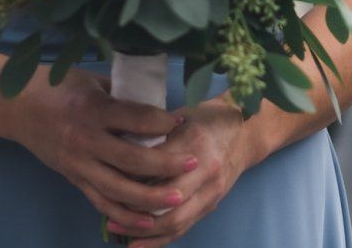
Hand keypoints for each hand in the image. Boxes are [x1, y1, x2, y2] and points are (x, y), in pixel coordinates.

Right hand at [2, 69, 192, 237]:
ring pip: (119, 189)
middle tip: (193, 163)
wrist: (16, 107)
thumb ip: (122, 94)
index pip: (136, 119)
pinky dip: (125, 215)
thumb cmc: (57, 86)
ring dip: (150, 197)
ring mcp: (78, 164)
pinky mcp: (73, 179)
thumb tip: (158, 100)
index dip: (162, 122)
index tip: (182, 123)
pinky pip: (101, 202)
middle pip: (132, 159)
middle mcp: (85, 141)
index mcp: (93, 110)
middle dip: (166, 164)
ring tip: (177, 197)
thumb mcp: (92, 81)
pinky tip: (148, 221)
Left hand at [117, 96, 258, 246]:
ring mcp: (211, 191)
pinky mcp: (212, 204)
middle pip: (165, 198)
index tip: (107, 177)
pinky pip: (184, 228)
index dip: (131, 175)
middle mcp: (206, 169)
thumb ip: (153, 133)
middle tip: (107, 211)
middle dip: (133, 208)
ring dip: (144, 230)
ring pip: (175, 219)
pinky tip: (138, 244)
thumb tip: (118, 150)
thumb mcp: (179, 116)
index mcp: (195, 141)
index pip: (157, 164)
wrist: (244, 132)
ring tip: (116, 229)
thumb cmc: (206, 118)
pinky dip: (160, 240)